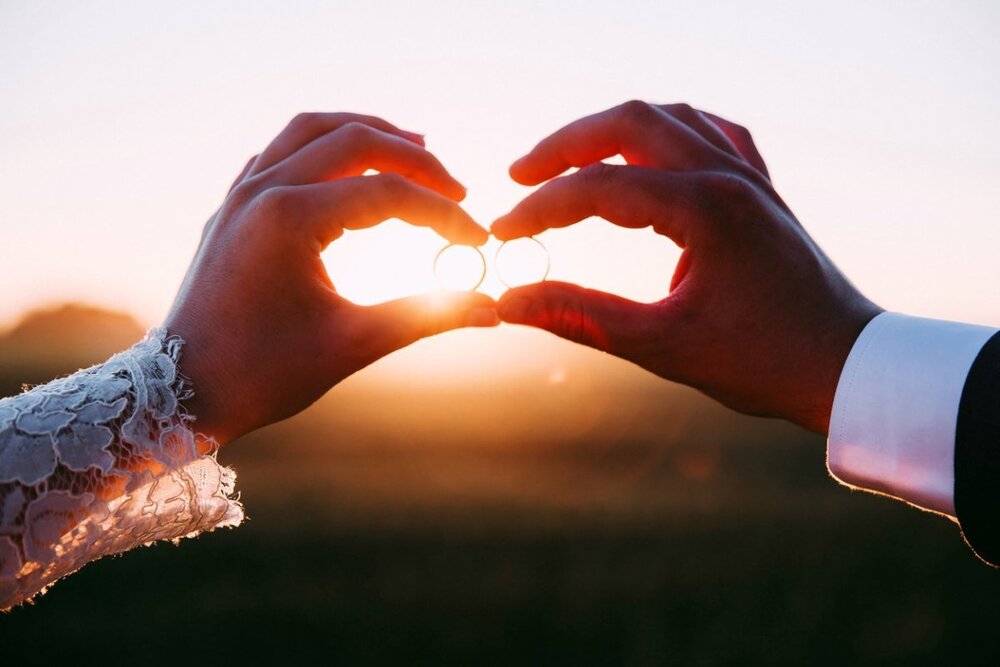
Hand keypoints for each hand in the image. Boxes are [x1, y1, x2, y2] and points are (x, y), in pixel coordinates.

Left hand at [165, 113, 496, 444]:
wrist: (183, 393)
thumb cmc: (263, 374)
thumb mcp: (353, 344)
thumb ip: (427, 317)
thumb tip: (492, 310)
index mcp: (289, 219)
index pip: (389, 195)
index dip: (443, 215)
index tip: (477, 241)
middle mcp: (262, 190)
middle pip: (354, 141)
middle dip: (415, 160)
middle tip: (456, 190)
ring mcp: (242, 192)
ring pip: (313, 130)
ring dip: (368, 134)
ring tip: (416, 148)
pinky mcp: (233, 204)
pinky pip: (283, 149)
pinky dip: (326, 146)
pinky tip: (351, 166)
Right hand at [492, 101, 881, 433]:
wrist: (846, 366)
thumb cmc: (763, 362)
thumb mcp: (662, 346)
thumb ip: (580, 318)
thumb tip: (509, 303)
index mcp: (705, 210)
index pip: (598, 188)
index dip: (540, 208)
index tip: (502, 233)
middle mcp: (729, 177)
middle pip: (630, 123)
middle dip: (565, 145)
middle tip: (519, 175)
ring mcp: (750, 177)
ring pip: (668, 118)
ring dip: (610, 132)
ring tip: (567, 162)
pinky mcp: (761, 190)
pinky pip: (710, 134)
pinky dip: (667, 133)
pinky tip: (649, 151)